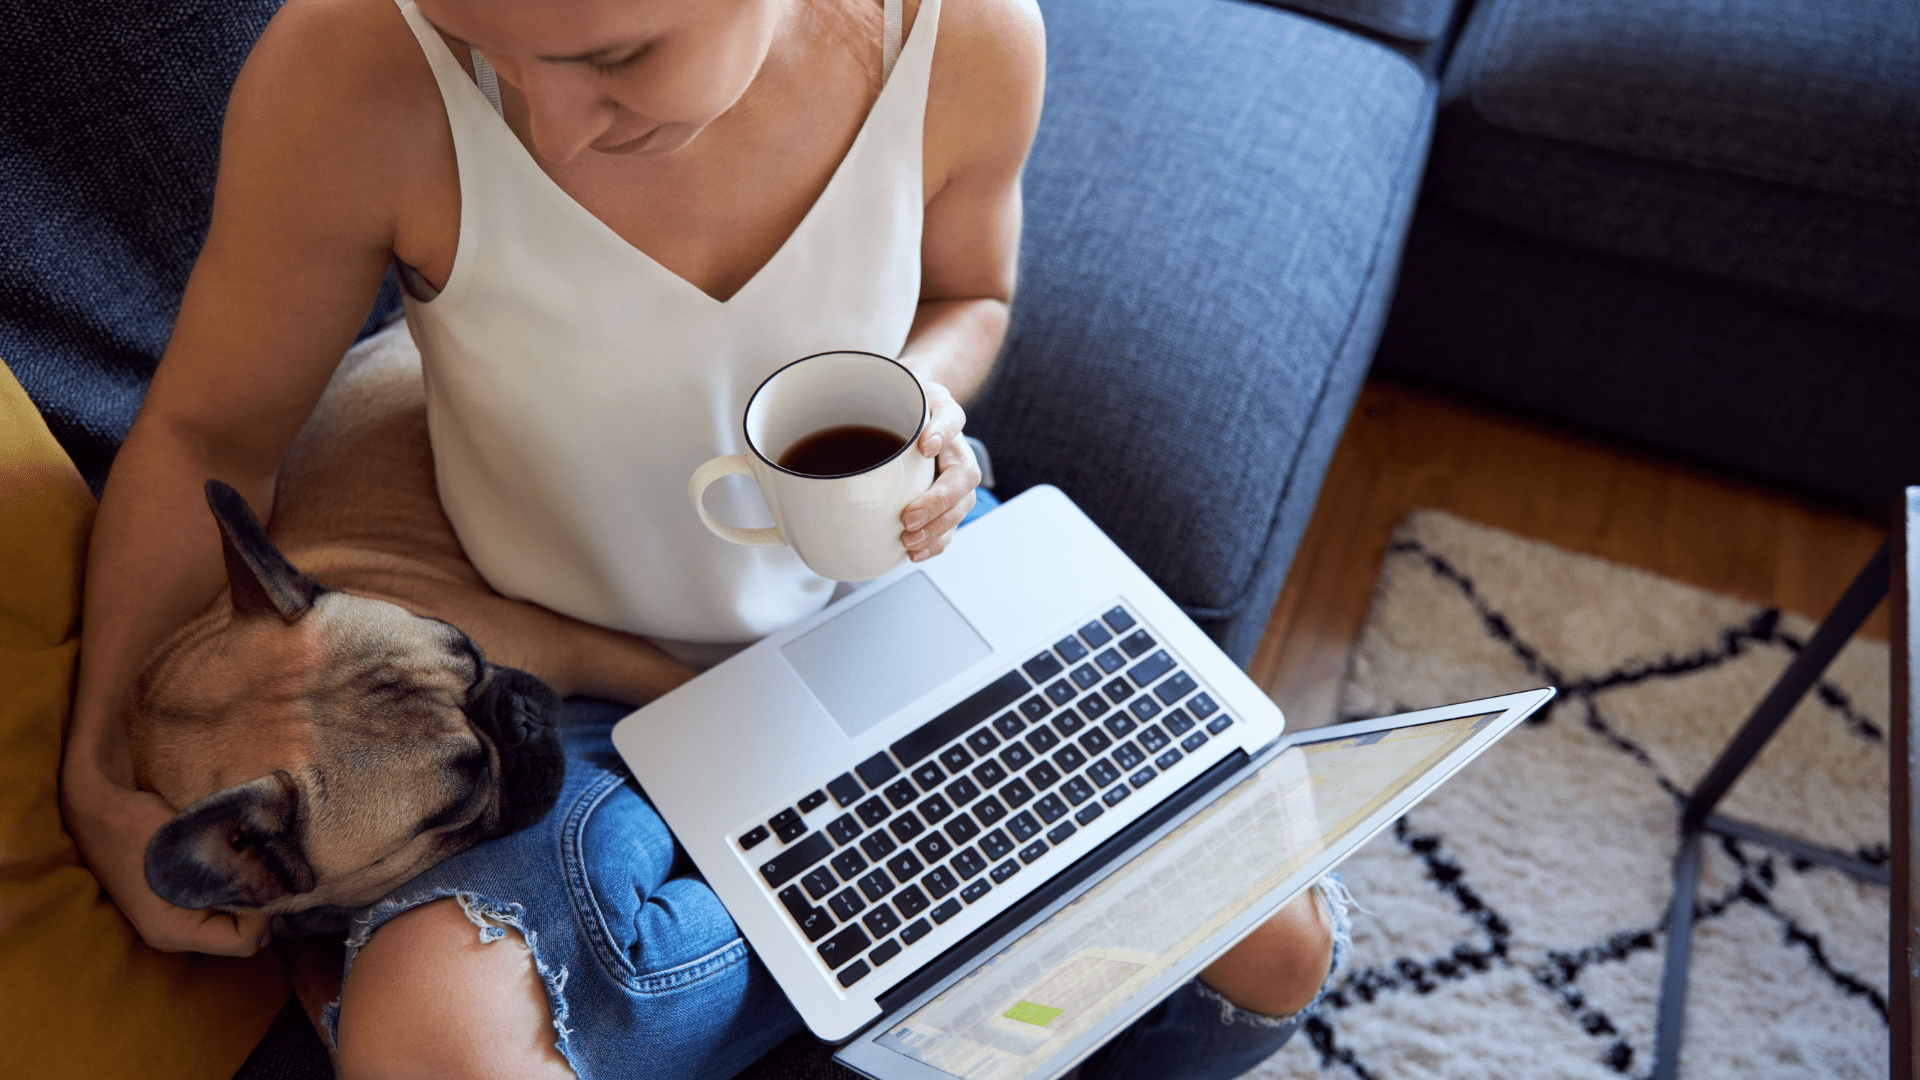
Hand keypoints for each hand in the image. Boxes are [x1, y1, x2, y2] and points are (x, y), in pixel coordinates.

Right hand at [61, 771, 272, 955]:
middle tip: (265, 867)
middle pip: (244, 936)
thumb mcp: (189, 847)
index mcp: (174, 931)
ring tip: (250, 861)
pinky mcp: (178, 904)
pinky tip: (237, 861)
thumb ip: (232, 871)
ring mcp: (176, 921)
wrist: (98, 810)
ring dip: (249, 893)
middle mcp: (175, 935)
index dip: (265, 912)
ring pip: (236, 921)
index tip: (266, 876)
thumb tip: (278, 881)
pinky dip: (236, 888)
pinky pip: (221, 907)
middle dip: (261, 903)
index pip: (245, 943)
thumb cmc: (136, 826)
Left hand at [900, 380, 980, 561]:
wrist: (909, 409)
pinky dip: (935, 542)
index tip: (925, 446)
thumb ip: (882, 397)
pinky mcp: (945, 500)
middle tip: (910, 516)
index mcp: (944, 415)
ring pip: (961, 506)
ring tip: (910, 540)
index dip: (942, 433)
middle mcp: (955, 446)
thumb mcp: (891, 389)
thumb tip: (868, 412)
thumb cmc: (901, 402)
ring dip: (938, 528)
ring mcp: (954, 476)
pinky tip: (915, 551)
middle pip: (963, 477)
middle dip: (938, 503)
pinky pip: (950, 524)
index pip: (951, 419)